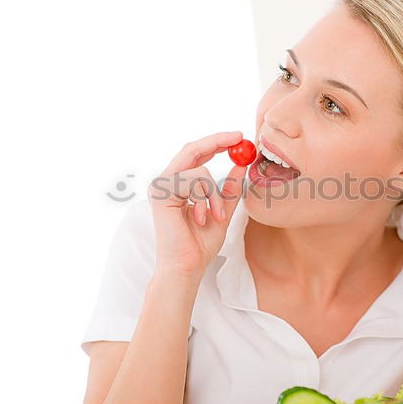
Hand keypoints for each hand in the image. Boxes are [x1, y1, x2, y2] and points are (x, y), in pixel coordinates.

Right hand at [147, 131, 246, 280]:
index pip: (196, 155)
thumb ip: (230, 189)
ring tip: (215, 216)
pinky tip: (200, 218)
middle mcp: (166, 182)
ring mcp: (160, 187)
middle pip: (191, 149)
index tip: (238, 137)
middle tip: (239, 137)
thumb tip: (241, 164)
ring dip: (216, 193)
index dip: (216, 142)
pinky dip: (206, 199)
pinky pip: (194, 181)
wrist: (187, 267)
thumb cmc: (200, 245)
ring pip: (200, 170)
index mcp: (178, 185)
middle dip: (217, 141)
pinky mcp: (160, 194)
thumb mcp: (222, 211)